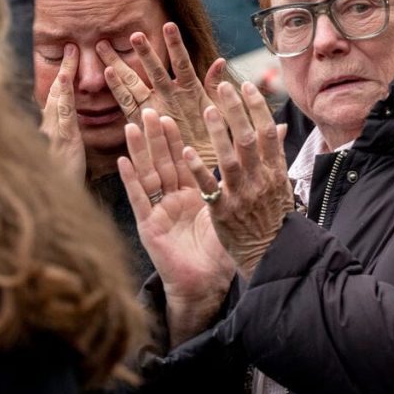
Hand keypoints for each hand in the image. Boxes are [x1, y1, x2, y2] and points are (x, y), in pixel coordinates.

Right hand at [40, 44, 85, 182]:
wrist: (48, 207)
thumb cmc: (60, 187)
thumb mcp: (65, 161)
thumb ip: (66, 142)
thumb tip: (67, 129)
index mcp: (55, 132)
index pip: (59, 99)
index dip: (64, 78)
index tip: (70, 58)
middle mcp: (49, 129)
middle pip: (56, 93)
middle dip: (63, 69)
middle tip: (70, 46)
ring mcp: (52, 134)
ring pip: (58, 99)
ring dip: (64, 75)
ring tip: (70, 53)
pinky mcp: (60, 143)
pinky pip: (62, 115)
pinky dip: (62, 96)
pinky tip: (66, 81)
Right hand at [98, 22, 223, 167]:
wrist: (203, 163)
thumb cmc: (214, 136)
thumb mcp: (220, 110)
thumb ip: (216, 87)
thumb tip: (220, 61)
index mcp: (189, 89)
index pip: (182, 62)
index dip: (175, 45)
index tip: (169, 25)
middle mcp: (168, 94)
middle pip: (153, 69)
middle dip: (142, 52)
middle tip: (133, 34)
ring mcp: (154, 106)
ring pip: (134, 81)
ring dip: (120, 64)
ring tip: (105, 46)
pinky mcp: (142, 121)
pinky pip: (128, 103)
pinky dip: (118, 89)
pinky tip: (109, 73)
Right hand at [117, 109, 234, 345]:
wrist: (205, 284)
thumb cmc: (219, 250)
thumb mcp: (232, 210)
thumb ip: (246, 179)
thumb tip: (270, 152)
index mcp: (192, 194)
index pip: (183, 159)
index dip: (178, 137)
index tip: (175, 112)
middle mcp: (172, 199)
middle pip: (164, 161)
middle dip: (157, 136)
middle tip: (152, 109)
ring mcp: (158, 211)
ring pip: (148, 174)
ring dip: (140, 149)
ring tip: (134, 125)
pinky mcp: (149, 226)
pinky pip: (140, 200)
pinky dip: (131, 180)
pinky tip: (123, 161)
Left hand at [185, 81, 292, 280]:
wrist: (271, 255)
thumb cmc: (273, 219)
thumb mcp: (281, 185)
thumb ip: (275, 156)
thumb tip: (280, 127)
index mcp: (275, 172)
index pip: (268, 132)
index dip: (256, 107)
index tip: (245, 86)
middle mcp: (260, 180)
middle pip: (248, 138)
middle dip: (236, 110)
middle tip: (224, 87)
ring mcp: (242, 196)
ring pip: (229, 158)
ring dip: (217, 132)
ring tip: (206, 109)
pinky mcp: (223, 212)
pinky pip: (210, 187)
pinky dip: (198, 168)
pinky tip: (186, 151)